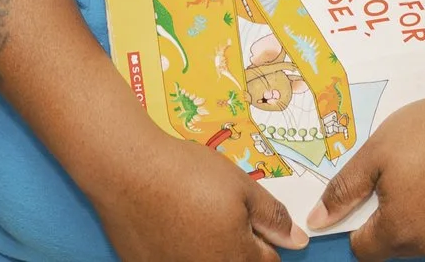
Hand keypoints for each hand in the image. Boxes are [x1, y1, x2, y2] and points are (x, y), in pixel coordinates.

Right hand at [89, 130, 307, 261]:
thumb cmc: (188, 174)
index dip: (265, 237)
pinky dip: (178, 249)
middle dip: (238, 246)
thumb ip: (272, 218)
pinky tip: (169, 223)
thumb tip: (298, 241)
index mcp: (237, 259)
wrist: (127, 170)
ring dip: (208, 248)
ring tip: (194, 216)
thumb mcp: (242, 187)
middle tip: (220, 213)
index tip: (253, 219)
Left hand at [307, 80, 424, 259]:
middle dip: (388, 218)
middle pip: (395, 245)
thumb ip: (343, 192)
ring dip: (418, 216)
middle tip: (396, 176)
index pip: (364, 249)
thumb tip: (316, 221)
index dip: (356, 225)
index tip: (365, 196)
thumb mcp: (373, 155)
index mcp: (399, 230)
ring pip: (424, 238)